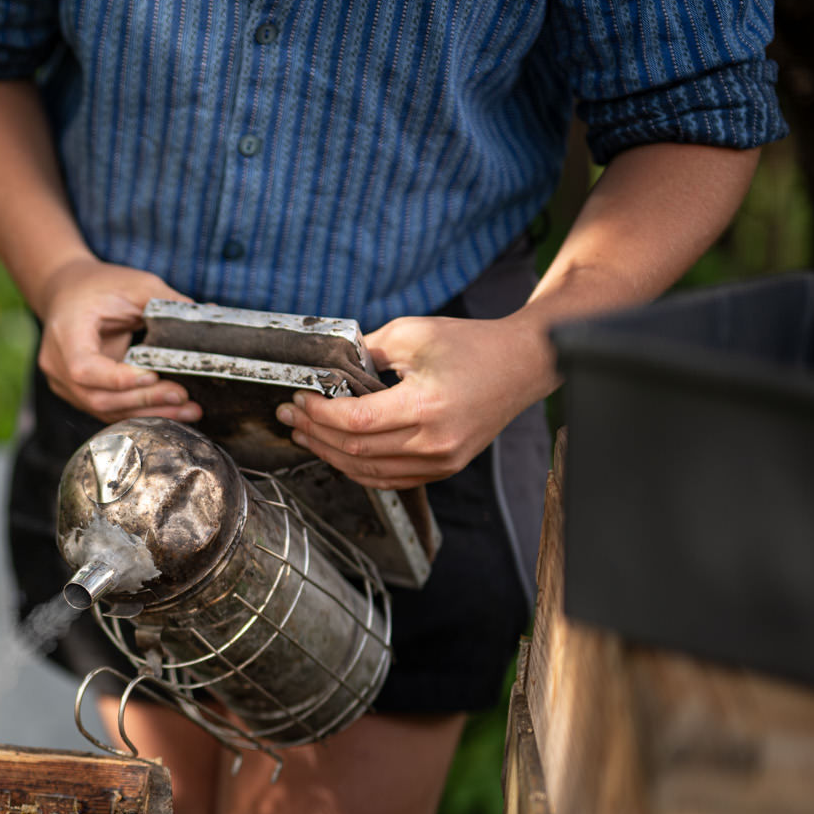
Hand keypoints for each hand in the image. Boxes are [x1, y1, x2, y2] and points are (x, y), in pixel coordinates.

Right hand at [35, 258, 199, 423]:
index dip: (118, 379)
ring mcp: (65, 384)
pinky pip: (110, 408)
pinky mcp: (79, 393)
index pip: (84, 368)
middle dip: (143, 401)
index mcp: (66, 334)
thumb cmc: (97, 285)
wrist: (66, 291)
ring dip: (148, 412)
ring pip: (105, 410)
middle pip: (98, 397)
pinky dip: (140, 410)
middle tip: (182, 396)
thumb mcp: (133, 285)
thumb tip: (209, 315)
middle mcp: (57, 365)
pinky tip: (171, 409)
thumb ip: (165, 302)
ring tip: (188, 410)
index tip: (152, 377)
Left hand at [274, 313, 555, 488]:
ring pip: (368, 470)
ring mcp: (441, 461)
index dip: (318, 414)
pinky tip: (336, 451)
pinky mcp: (444, 468)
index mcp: (426, 406)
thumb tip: (327, 370)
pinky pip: (390, 479)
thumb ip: (365, 353)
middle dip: (314, 432)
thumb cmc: (470, 344)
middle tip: (290, 416)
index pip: (355, 422)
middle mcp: (434, 442)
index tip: (297, 398)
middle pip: (355, 450)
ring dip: (330, 454)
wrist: (522, 365)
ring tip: (305, 434)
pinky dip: (358, 468)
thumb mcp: (411, 334)